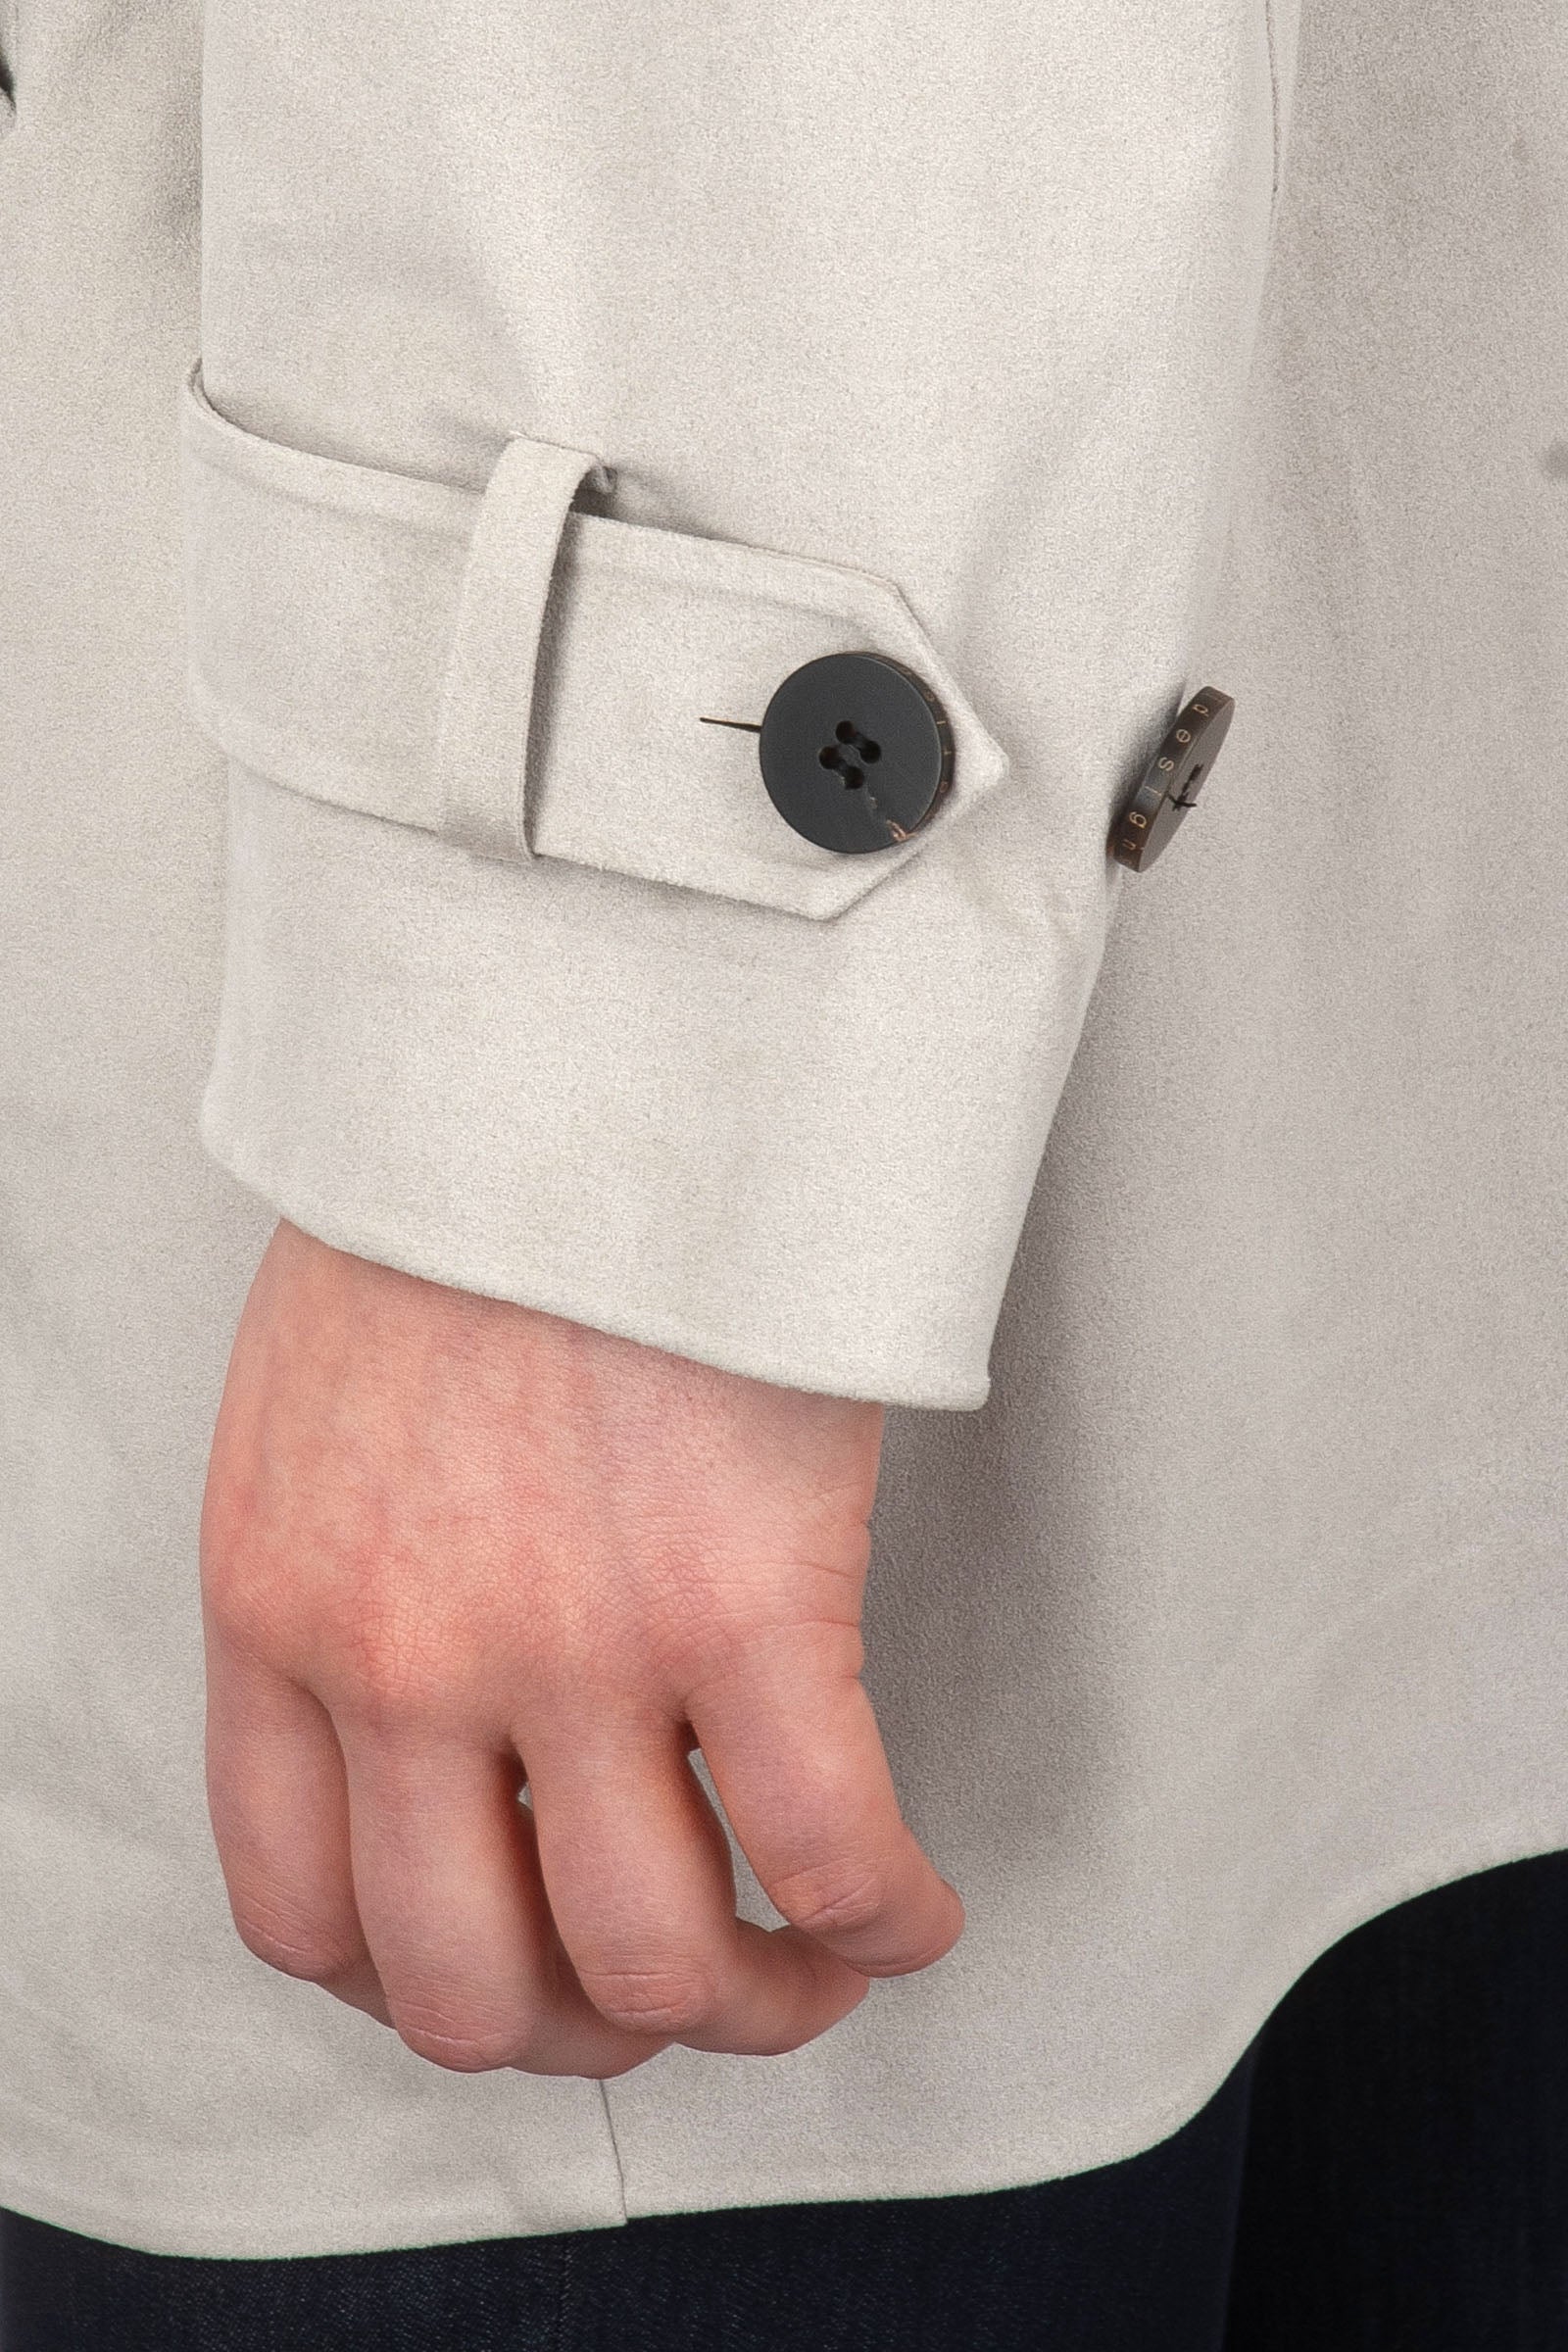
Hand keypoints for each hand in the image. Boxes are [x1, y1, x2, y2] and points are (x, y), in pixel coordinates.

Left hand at [199, 1218, 963, 2078]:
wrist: (576, 1037)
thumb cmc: (467, 1192)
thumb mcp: (316, 1408)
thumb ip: (345, 1580)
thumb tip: (455, 1719)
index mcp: (277, 1612)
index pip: (301, 1916)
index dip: (421, 1987)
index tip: (511, 1964)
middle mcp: (402, 1660)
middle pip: (470, 1992)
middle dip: (583, 2038)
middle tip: (669, 1989)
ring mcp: (570, 1641)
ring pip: (653, 1965)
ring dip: (750, 2008)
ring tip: (809, 1962)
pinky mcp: (743, 1595)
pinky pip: (832, 1855)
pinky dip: (885, 1924)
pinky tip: (913, 1908)